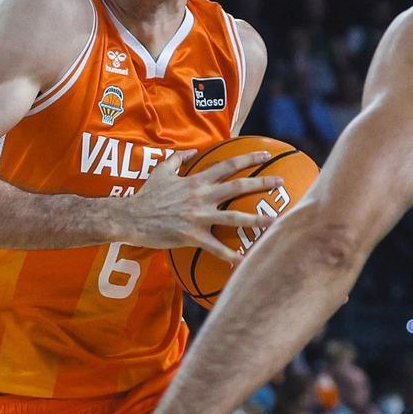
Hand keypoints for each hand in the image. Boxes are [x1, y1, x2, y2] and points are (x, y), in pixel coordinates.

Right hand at [119, 150, 281, 264]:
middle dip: (262, 183)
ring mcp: (198, 216)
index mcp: (197, 180)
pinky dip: (230, 256)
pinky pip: (216, 248)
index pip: (228, 165)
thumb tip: (189, 152)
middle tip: (281, 182)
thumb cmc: (146, 195)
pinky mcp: (192, 235)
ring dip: (257, 219)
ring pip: (234, 217)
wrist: (131, 217)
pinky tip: (244, 261)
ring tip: (276, 221)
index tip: (267, 155)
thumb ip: (177, 159)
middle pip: (238, 186)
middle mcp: (202, 196)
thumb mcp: (161, 171)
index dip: (249, 158)